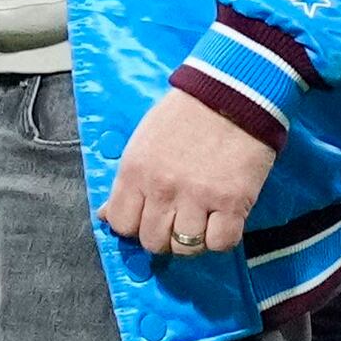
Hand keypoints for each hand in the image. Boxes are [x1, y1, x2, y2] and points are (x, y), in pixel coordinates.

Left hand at [101, 84, 275, 254]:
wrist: (233, 93)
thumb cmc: (186, 115)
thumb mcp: (143, 142)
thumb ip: (126, 181)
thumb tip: (107, 215)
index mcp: (136, 171)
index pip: (122, 224)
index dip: (135, 226)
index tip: (149, 218)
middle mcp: (163, 188)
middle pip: (153, 241)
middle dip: (164, 235)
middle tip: (177, 220)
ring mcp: (198, 196)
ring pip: (185, 247)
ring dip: (193, 240)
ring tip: (201, 221)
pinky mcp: (233, 200)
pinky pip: (221, 242)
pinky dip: (221, 238)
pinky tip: (222, 221)